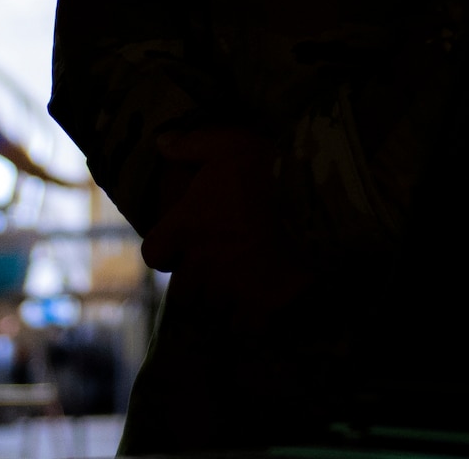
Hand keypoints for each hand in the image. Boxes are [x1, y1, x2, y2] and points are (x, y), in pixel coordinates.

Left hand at [140, 128, 308, 326]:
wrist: (313, 202)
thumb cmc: (265, 169)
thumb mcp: (226, 143)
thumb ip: (190, 145)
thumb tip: (160, 143)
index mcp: (185, 228)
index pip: (154, 255)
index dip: (166, 253)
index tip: (181, 247)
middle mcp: (200, 264)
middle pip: (184, 291)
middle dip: (196, 283)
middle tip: (216, 267)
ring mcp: (230, 289)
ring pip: (214, 308)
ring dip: (222, 300)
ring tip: (241, 285)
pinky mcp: (260, 307)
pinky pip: (244, 325)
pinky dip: (249, 319)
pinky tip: (263, 304)